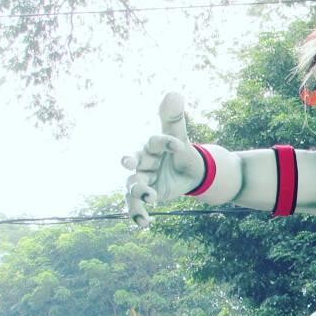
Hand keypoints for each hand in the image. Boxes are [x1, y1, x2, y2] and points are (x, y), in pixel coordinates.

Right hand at [122, 93, 203, 226]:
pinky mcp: (145, 194)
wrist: (187, 172)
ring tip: (149, 198)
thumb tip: (173, 92)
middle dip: (131, 162)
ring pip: (133, 185)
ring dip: (138, 191)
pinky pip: (136, 204)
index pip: (155, 141)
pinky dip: (138, 214)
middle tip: (128, 163)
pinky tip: (143, 224)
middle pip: (135, 162)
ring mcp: (142, 178)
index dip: (166, 142)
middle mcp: (143, 162)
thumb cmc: (180, 151)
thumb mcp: (179, 136)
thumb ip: (174, 118)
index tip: (177, 144)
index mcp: (152, 145)